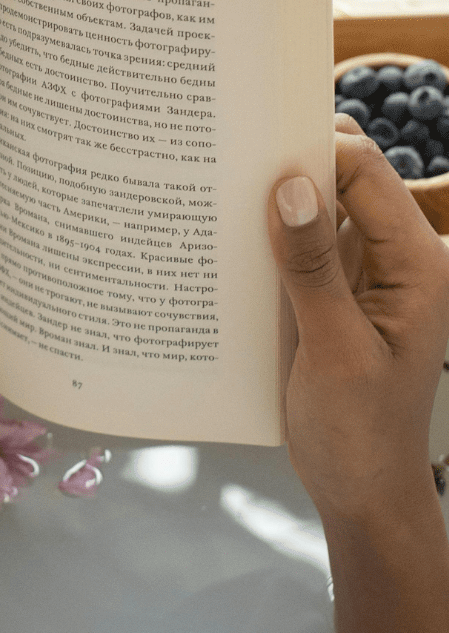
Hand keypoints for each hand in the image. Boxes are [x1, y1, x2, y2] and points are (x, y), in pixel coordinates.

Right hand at [269, 118, 448, 632]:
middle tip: (225, 153)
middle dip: (291, 163)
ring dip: (273, 198)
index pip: (368, 174)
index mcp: (418, 264)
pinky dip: (267, 235)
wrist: (363, 494)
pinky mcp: (332, 293)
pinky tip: (224, 235)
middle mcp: (396, 258)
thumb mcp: (335, 351)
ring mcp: (364, 275)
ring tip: (214, 186)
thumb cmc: (360, 433)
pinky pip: (301, 244)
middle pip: (344, 179)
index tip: (252, 139)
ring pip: (318, 207)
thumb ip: (314, 267)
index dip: (315, 148)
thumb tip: (293, 186)